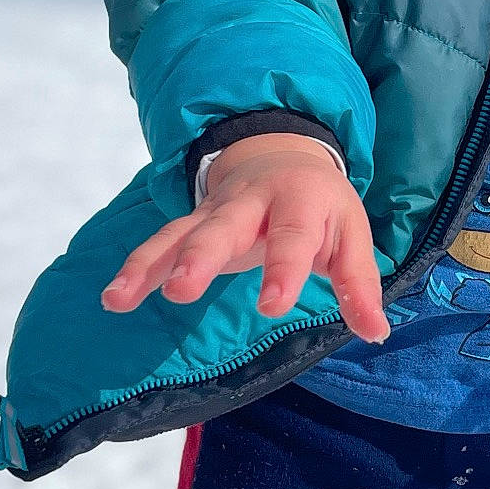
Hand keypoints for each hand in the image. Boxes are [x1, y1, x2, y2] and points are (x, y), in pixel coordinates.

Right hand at [100, 134, 389, 338]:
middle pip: (223, 228)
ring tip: (121, 297)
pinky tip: (113, 298)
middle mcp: (251, 203)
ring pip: (179, 234)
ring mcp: (214, 212)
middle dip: (200, 257)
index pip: (292, 238)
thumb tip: (376, 332)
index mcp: (300, 202)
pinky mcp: (191, 225)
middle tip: (182, 289)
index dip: (283, 270)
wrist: (283, 156)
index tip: (273, 306)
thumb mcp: (351, 236)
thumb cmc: (322, 208)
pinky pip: (158, 245)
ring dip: (150, 264)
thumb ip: (360, 285)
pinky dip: (135, 269)